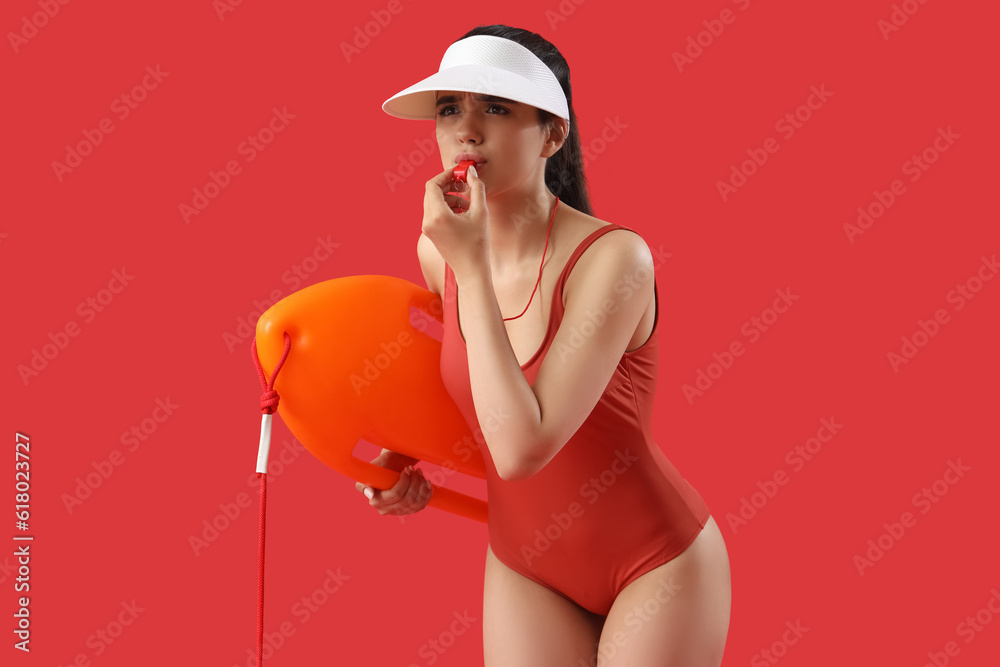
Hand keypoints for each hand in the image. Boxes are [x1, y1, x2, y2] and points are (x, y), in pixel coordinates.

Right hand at [356, 451, 432, 515]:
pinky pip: (422, 505)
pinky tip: (426, 482)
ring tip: (419, 472)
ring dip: (421, 485)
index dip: (404, 482)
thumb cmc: (383, 465)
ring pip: (416, 501)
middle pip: (407, 499)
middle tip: (414, 469)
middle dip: (414, 481)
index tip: (407, 469)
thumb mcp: (372, 470)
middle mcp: (386, 509)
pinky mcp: (409, 510)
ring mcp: (399, 511)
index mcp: (376, 501)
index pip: (395, 495)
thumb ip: (364, 482)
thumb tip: (370, 494)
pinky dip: (427, 492)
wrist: (393, 466)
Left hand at [421, 163, 489, 282]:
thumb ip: (476, 188)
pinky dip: (447, 207)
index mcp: (437, 215)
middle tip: (464, 183)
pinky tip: (463, 212)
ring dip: (449, 196)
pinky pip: (435, 212)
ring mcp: (427, 228)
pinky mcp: (430, 232)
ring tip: (467, 202)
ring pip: (433, 202)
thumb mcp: (481, 212)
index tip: (459, 173)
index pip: (432, 185)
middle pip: (431, 192)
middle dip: (447, 185)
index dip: (445, 175)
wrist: (471, 270)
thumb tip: (470, 171)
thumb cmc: (477, 244)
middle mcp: (428, 221)